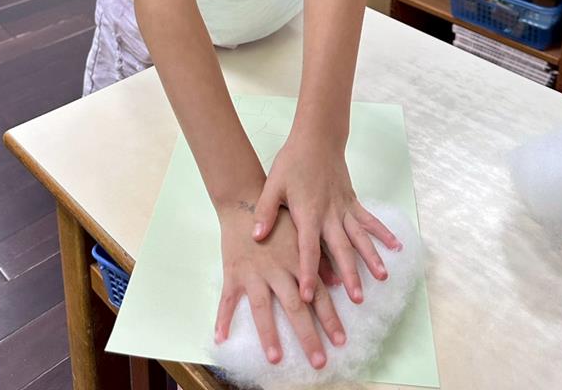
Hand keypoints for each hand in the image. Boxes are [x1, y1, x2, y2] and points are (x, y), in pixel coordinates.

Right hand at [215, 199, 345, 368]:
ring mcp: (254, 273)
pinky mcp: (233, 272)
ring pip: (263, 307)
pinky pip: (227, 299)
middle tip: (319, 361)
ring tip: (275, 358)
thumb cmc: (278, 218)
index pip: (318, 295)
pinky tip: (220, 338)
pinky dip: (222, 318)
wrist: (246, 199)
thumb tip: (336, 281)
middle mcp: (278, 270)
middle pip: (295, 307)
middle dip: (308, 335)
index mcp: (297, 262)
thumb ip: (319, 257)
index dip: (330, 318)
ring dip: (269, 333)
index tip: (340, 341)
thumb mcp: (302, 232)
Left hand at [252, 136, 402, 305]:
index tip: (308, 296)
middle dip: (349, 274)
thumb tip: (256, 236)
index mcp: (308, 213)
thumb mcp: (273, 184)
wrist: (316, 139)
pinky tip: (397, 247)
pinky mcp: (353, 202)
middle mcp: (330, 214)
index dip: (307, 272)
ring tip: (382, 278)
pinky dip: (383, 233)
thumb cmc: (292, 162)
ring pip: (360, 237)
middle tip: (357, 298)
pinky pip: (370, 220)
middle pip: (341, 248)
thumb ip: (265, 210)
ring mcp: (344, 208)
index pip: (307, 248)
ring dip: (371, 257)